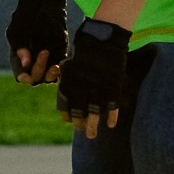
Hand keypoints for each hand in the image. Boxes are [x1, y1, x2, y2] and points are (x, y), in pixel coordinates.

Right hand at [7, 0, 68, 84]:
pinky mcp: (60, 53)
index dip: (24, 78)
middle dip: (39, 70)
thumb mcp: (17, 30)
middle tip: (44, 52)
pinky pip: (60, 68)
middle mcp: (33, 61)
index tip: (28, 77)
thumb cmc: (26, 16)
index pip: (21, 75)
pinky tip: (60, 66)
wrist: (43, 3)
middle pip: (36, 78)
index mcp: (19, 58)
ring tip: (55, 67)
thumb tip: (25, 64)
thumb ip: (19, 46)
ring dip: (50, 75)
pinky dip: (60, 70)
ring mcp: (47, 59)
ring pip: (48, 77)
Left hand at [57, 19, 129, 138]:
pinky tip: (111, 125)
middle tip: (82, 130)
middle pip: (79, 112)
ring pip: (94, 113)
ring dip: (93, 126)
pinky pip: (112, 106)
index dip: (67, 114)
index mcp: (69, 81)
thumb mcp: (70, 60)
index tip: (69, 121)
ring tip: (91, 136)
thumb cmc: (85, 46)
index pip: (66, 104)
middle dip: (80, 124)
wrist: (103, 37)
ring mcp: (98, 88)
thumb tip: (61, 84)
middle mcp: (82, 87)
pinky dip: (112, 116)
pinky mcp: (112, 86)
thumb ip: (66, 74)